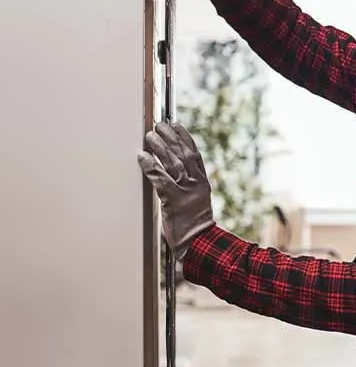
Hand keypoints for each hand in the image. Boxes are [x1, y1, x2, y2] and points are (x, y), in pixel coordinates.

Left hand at [137, 121, 215, 259]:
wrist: (199, 242)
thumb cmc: (194, 223)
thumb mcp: (197, 199)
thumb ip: (189, 184)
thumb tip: (175, 169)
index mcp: (202, 182)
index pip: (195, 153)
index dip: (185, 137)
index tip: (176, 124)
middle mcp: (196, 183)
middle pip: (183, 154)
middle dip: (170, 137)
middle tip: (159, 125)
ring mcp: (186, 191)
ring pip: (173, 163)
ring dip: (160, 148)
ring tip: (150, 136)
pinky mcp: (174, 201)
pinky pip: (160, 180)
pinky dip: (150, 167)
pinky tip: (142, 157)